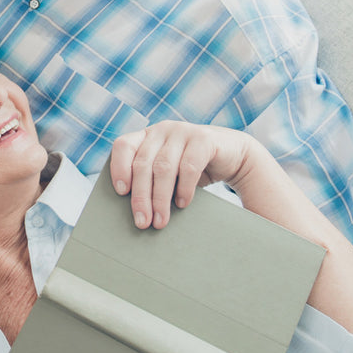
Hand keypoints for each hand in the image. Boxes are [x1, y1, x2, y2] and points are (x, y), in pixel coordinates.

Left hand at [109, 121, 252, 228]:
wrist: (233, 156)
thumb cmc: (193, 169)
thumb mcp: (168, 172)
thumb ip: (150, 180)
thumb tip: (134, 213)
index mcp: (147, 136)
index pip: (123, 146)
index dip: (119, 167)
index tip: (120, 192)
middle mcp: (162, 130)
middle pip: (143, 164)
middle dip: (141, 196)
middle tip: (142, 222)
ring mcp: (183, 131)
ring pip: (163, 167)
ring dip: (160, 198)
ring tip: (160, 221)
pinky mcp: (204, 139)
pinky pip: (188, 166)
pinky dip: (184, 189)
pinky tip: (182, 204)